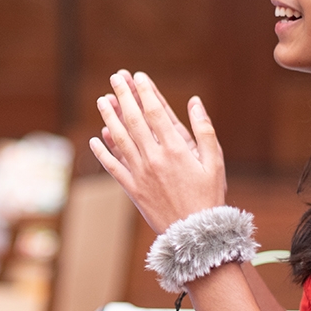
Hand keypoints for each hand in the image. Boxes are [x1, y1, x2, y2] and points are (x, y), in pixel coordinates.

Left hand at [90, 70, 227, 233]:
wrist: (194, 235)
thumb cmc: (209, 197)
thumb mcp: (215, 162)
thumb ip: (205, 130)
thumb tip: (194, 102)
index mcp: (176, 149)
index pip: (155, 112)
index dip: (145, 92)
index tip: (138, 76)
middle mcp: (154, 158)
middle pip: (134, 120)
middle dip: (124, 96)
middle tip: (115, 77)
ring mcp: (140, 174)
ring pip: (120, 139)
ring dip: (110, 117)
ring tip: (103, 99)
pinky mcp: (132, 189)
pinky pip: (113, 167)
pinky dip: (103, 152)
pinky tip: (96, 138)